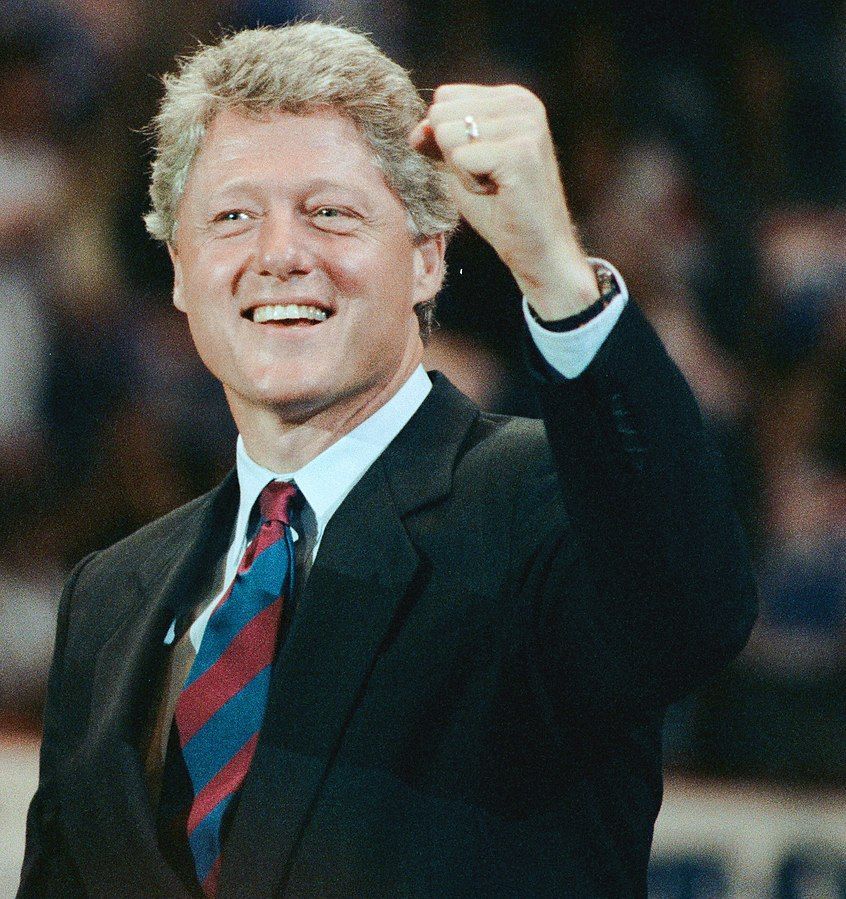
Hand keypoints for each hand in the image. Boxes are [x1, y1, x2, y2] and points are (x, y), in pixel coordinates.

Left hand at [409, 84, 599, 318]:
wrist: (536, 249)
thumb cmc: (500, 210)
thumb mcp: (461, 167)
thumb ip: (438, 140)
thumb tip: (416, 129)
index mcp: (512, 98)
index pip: (444, 98)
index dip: (447, 141)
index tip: (481, 165)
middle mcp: (522, 103)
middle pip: (441, 114)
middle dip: (453, 156)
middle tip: (488, 179)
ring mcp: (525, 125)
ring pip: (447, 136)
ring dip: (462, 172)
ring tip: (494, 186)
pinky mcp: (521, 152)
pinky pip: (460, 159)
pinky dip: (470, 185)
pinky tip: (498, 193)